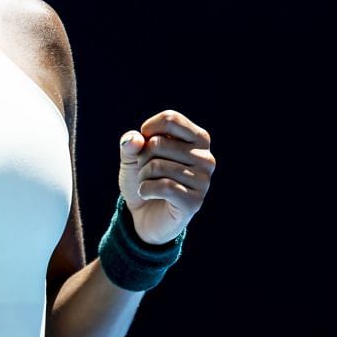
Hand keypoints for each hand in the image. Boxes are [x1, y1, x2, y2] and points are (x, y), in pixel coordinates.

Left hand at [118, 109, 215, 244]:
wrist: (144, 216)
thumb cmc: (144, 179)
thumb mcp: (132, 157)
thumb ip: (130, 143)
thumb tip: (134, 139)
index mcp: (198, 139)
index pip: (171, 119)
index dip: (147, 129)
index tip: (142, 145)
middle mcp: (205, 158)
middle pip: (158, 143)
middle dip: (142, 159)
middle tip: (147, 171)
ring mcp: (203, 180)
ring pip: (158, 166)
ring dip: (143, 176)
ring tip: (148, 184)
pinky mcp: (195, 201)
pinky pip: (163, 186)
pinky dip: (146, 190)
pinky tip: (147, 195)